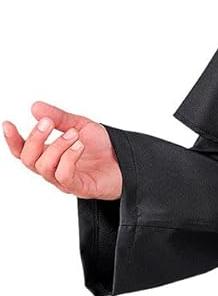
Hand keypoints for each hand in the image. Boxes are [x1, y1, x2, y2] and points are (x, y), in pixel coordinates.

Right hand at [2, 100, 121, 199]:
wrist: (127, 161)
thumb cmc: (103, 147)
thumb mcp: (79, 124)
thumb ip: (59, 117)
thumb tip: (35, 107)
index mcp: (49, 155)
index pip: (23, 151)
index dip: (13, 140)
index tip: (8, 123)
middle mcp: (53, 169)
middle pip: (29, 160)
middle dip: (35, 138)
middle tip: (48, 123)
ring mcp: (65, 181)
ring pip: (45, 167)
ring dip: (57, 146)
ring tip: (74, 134)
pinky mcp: (79, 188)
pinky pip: (64, 175)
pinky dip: (69, 157)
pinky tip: (79, 146)